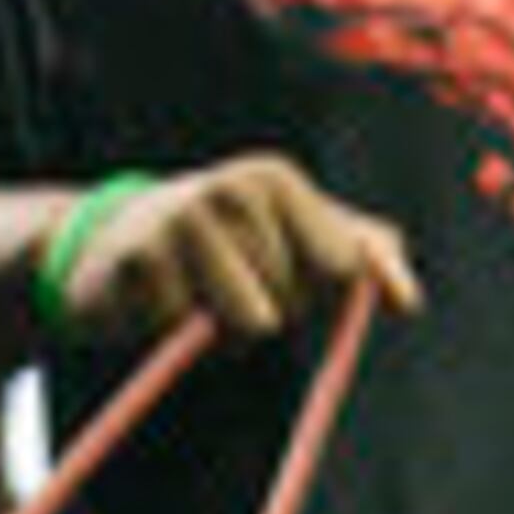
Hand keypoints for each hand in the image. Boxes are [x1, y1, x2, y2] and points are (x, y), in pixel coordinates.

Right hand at [49, 152, 421, 349]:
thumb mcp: (291, 237)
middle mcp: (234, 188)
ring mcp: (184, 218)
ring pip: (251, 323)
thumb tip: (408, 299)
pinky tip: (155, 300)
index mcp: (277, 179)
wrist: (105, 244)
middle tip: (224, 283)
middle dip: (267, 312)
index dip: (316, 292)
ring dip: (224, 331)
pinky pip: (191, 334)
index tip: (280, 273)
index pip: (339, 268)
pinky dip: (175, 334)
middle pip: (295, 301)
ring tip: (195, 296)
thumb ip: (361, 254)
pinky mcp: (141, 260)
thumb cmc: (219, 248)